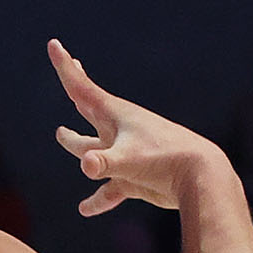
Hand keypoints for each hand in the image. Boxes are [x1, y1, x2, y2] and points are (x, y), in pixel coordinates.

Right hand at [48, 39, 219, 216]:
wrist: (199, 176)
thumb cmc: (165, 159)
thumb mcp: (130, 159)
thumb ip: (105, 162)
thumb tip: (87, 165)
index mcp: (114, 115)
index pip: (81, 87)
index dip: (64, 68)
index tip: (54, 44)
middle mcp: (118, 131)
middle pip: (89, 107)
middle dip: (76, 91)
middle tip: (69, 72)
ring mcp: (126, 154)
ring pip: (94, 149)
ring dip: (80, 144)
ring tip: (64, 135)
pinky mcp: (134, 177)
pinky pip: (110, 189)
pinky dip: (98, 199)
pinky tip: (86, 209)